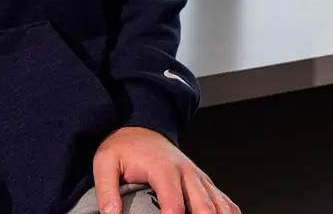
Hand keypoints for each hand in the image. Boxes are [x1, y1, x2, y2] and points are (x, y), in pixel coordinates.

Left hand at [92, 126, 238, 213]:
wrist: (140, 127)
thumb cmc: (124, 147)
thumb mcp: (104, 162)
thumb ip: (106, 190)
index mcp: (164, 168)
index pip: (174, 205)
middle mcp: (186, 172)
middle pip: (204, 207)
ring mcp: (198, 177)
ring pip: (220, 204)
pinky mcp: (203, 181)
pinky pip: (224, 200)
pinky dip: (227, 213)